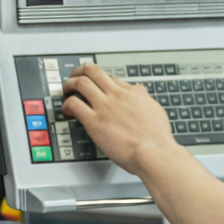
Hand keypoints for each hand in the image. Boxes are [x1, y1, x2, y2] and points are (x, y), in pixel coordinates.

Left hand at [60, 63, 178, 175]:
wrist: (154, 152)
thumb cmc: (157, 137)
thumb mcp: (155, 110)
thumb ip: (144, 98)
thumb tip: (140, 90)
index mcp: (132, 92)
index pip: (110, 77)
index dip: (99, 81)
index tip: (95, 87)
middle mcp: (116, 95)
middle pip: (92, 71)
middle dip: (79, 72)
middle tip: (74, 79)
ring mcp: (104, 106)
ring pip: (80, 82)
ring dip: (69, 85)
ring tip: (66, 92)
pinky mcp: (94, 121)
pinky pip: (74, 104)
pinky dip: (66, 105)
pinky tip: (67, 112)